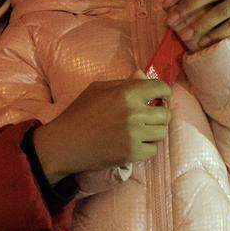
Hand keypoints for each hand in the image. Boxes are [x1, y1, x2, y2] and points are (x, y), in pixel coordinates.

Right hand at [32, 75, 171, 182]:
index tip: (161, 97)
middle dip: (160, 114)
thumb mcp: (98, 89)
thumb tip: (143, 76)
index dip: (164, 92)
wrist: (64, 144)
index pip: (161, 88)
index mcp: (126, 93)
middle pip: (165, 113)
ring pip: (162, 132)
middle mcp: (134, 113)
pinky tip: (135, 143)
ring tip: (142, 130)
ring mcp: (134, 135)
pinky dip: (147, 147)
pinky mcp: (131, 154)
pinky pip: (153, 150)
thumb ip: (124, 82)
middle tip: (150, 116)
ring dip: (154, 131)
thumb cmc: (79, 113)